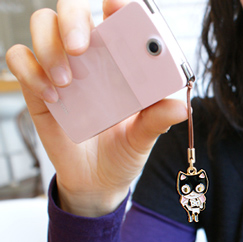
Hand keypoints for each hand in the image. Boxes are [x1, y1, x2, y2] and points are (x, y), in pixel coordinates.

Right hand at [6, 0, 187, 216]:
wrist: (97, 182)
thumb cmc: (123, 154)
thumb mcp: (143, 138)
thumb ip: (157, 121)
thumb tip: (181, 107)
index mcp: (120, 65)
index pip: (115, 21)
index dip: (115, 6)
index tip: (115, 6)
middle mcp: (90, 61)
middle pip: (72, 12)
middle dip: (72, 18)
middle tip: (81, 46)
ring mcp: (62, 72)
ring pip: (42, 28)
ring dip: (49, 46)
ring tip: (66, 82)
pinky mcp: (39, 90)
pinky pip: (20, 61)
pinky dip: (30, 72)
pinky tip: (52, 97)